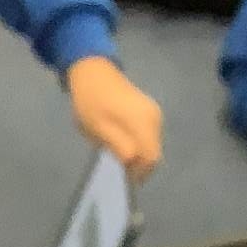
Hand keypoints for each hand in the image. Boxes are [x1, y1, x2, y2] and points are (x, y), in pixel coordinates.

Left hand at [67, 56, 162, 178]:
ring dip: (139, 156)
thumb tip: (132, 164)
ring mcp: (155, 115)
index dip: (139, 172)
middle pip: (154, 155)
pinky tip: (125, 142)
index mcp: (143, 122)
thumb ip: (118, 147)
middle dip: (139, 166)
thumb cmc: (91, 100)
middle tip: (120, 168)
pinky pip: (150, 137)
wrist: (92, 70)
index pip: (150, 159)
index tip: (123, 177)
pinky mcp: (152, 113)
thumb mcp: (98, 127)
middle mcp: (155, 119)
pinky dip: (139, 145)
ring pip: (152, 147)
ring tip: (120, 154)